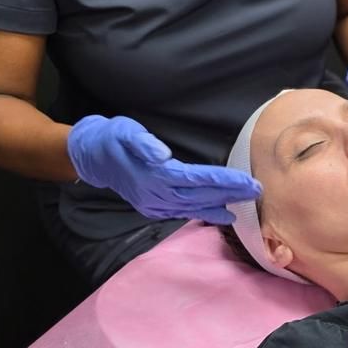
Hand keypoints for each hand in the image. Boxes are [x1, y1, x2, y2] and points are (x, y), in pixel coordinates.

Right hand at [67, 114, 260, 225]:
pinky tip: (221, 214)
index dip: (224, 181)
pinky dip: (203, 214)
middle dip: (229, 194)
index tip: (247, 181)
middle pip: (200, 196)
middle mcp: (156, 194)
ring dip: (219, 206)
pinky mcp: (153, 207)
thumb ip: (143, 143)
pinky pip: (183, 212)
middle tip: (256, 191)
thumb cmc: (112, 139)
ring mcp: (154, 203)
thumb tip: (163, 155)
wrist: (91, 157)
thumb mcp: (124, 132)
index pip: (197, 179)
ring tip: (244, 206)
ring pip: (193, 207)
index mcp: (154, 175)